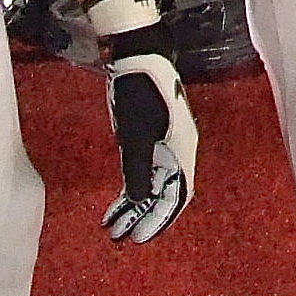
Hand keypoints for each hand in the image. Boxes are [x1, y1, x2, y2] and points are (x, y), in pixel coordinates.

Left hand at [89, 0, 198, 242]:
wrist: (141, 56)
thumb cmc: (139, 94)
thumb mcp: (135, 134)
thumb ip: (139, 169)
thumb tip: (139, 200)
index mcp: (182, 152)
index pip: (176, 196)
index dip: (159, 220)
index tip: (140, 238)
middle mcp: (179, 152)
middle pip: (164, 194)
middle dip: (143, 217)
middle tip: (121, 238)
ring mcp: (166, 145)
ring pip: (154, 185)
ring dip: (135, 206)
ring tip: (113, 226)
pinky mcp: (153, 139)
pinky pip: (145, 171)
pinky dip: (132, 188)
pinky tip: (116, 202)